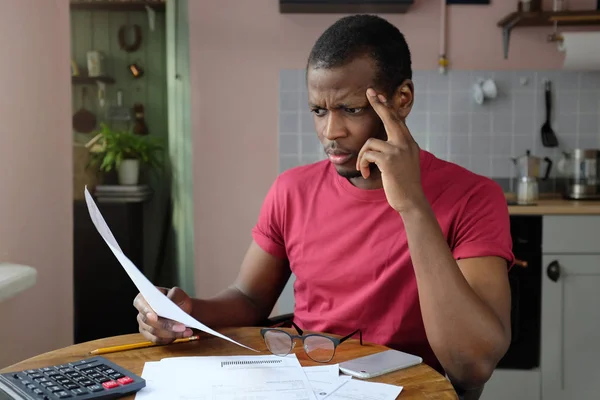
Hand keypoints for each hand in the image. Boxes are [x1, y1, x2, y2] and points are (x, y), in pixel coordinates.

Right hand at [133, 286, 193, 343]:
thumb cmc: (178, 300)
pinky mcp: (149, 335)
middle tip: (181, 326)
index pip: (140, 303)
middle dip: (165, 325)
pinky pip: (157, 339)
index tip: (155, 316)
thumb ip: (174, 294)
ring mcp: (143, 324)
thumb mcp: (178, 293)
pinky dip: (169, 338)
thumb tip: (170, 300)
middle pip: (148, 321)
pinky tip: (180, 335)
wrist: (182, 311)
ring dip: (171, 333)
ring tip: (185, 331)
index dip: (146, 310)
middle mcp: (141, 312)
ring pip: (154, 332)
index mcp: (144, 297)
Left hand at [356, 88, 425, 213]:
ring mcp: (398, 150)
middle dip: (378, 104)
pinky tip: (365, 173)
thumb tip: (379, 142)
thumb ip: (395, 150)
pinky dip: (362, 163)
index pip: (397, 120)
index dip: (387, 107)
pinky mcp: (389, 160)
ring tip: (364, 168)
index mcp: (409, 143)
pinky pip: (367, 154)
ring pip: (370, 143)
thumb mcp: (402, 164)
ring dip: (362, 156)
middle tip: (369, 92)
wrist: (411, 201)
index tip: (379, 95)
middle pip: (390, 118)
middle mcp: (406, 143)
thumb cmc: (403, 185)